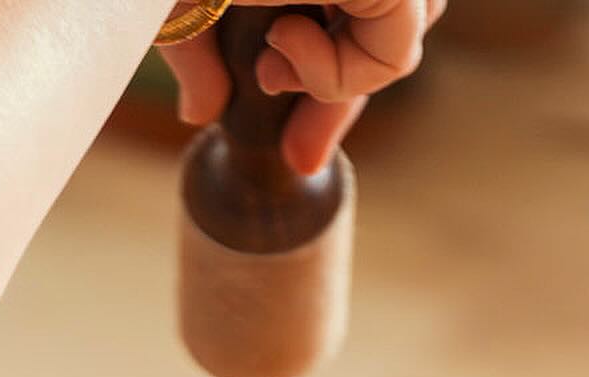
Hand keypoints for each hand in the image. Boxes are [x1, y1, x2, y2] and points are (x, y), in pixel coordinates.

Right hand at [160, 1, 444, 175]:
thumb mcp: (183, 11)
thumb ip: (203, 61)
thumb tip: (200, 114)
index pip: (365, 20)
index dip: (339, 86)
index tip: (302, 150)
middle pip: (396, 30)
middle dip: (344, 95)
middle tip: (298, 150)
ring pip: (405, 40)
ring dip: (335, 74)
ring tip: (270, 57)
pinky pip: (399, 51)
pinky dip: (342, 72)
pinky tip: (281, 42)